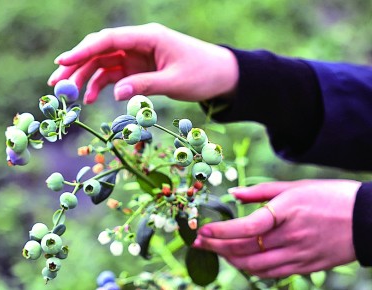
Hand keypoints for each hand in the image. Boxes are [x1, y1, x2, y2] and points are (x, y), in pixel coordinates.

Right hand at [48, 23, 237, 103]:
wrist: (221, 75)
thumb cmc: (202, 74)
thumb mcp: (175, 81)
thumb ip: (145, 85)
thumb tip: (115, 93)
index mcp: (148, 37)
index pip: (109, 40)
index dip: (83, 50)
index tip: (62, 61)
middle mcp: (139, 43)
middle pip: (100, 50)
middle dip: (77, 64)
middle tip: (56, 83)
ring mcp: (138, 55)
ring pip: (104, 62)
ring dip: (85, 76)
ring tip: (69, 93)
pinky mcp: (139, 68)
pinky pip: (115, 74)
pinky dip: (103, 85)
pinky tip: (93, 98)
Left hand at [193, 179, 359, 277]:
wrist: (366, 219)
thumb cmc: (330, 196)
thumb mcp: (295, 187)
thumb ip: (260, 192)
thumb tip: (233, 193)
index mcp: (286, 212)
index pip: (247, 227)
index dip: (221, 232)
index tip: (202, 232)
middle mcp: (290, 237)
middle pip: (245, 249)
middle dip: (217, 247)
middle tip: (199, 243)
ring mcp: (298, 255)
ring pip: (255, 266)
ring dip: (231, 260)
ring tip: (216, 251)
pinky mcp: (304, 267)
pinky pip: (271, 274)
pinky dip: (252, 269)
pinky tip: (241, 261)